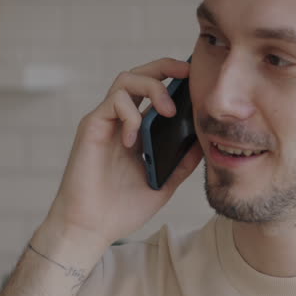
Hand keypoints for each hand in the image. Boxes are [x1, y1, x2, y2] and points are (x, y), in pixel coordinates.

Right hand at [40, 58, 203, 259]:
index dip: (173, 78)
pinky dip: (130, 115)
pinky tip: (135, 141)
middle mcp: (119, 121)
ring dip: (152, 88)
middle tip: (187, 71)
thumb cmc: (120, 210)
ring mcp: (105, 122)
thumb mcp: (163, 184)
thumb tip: (204, 141)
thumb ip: (182, 163)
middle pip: (139, 75)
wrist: (91, 228)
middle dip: (165, 66)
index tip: (196, 79)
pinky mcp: (91, 128)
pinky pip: (113, 103)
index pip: (153, 92)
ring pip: (126, 79)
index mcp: (136, 131)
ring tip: (168, 112)